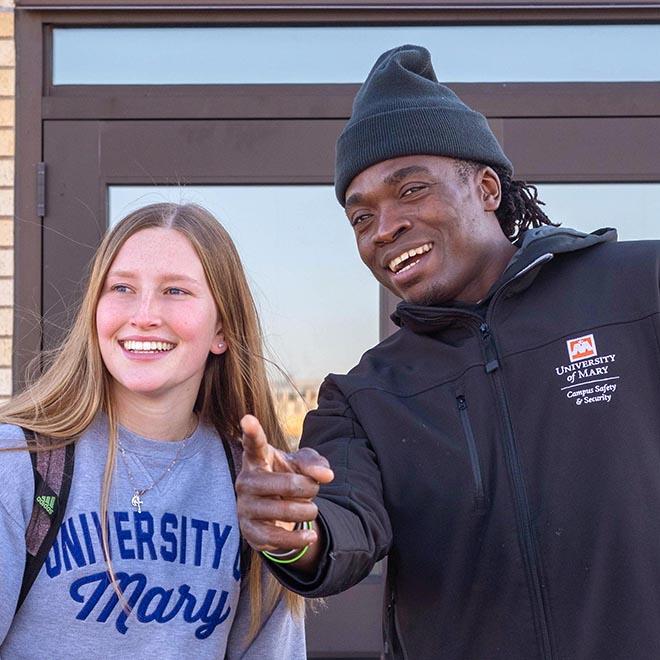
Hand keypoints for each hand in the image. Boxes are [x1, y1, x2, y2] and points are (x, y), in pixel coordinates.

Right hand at [237, 415, 333, 569]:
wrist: (279, 511)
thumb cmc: (289, 478)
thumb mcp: (304, 464)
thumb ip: (315, 463)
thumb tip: (326, 475)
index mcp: (258, 458)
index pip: (254, 444)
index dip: (251, 432)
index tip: (247, 419)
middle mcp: (246, 481)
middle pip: (281, 483)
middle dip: (305, 487)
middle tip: (312, 488)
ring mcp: (245, 507)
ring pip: (280, 511)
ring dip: (305, 511)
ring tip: (311, 509)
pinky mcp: (250, 532)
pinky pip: (275, 538)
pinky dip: (297, 539)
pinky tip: (310, 536)